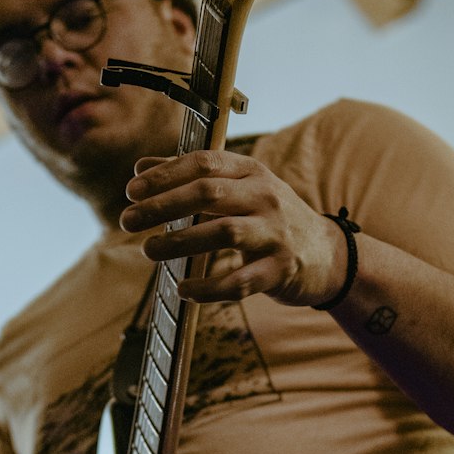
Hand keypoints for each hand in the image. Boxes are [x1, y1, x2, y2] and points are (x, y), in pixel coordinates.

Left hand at [118, 150, 347, 306]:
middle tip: (127, 220)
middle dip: (163, 206)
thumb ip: (191, 177)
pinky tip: (183, 291)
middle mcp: (265, 197)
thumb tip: (140, 167)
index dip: (164, 176)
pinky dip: (208, 288)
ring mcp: (275, 233)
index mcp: (251, 171)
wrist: (326, 255)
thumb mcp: (239, 189)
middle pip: (208, 193)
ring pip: (223, 233)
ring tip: (149, 250)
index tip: (131, 191)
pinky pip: (239, 281)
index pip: (203, 162)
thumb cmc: (269, 219)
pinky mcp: (280, 270)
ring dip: (180, 242)